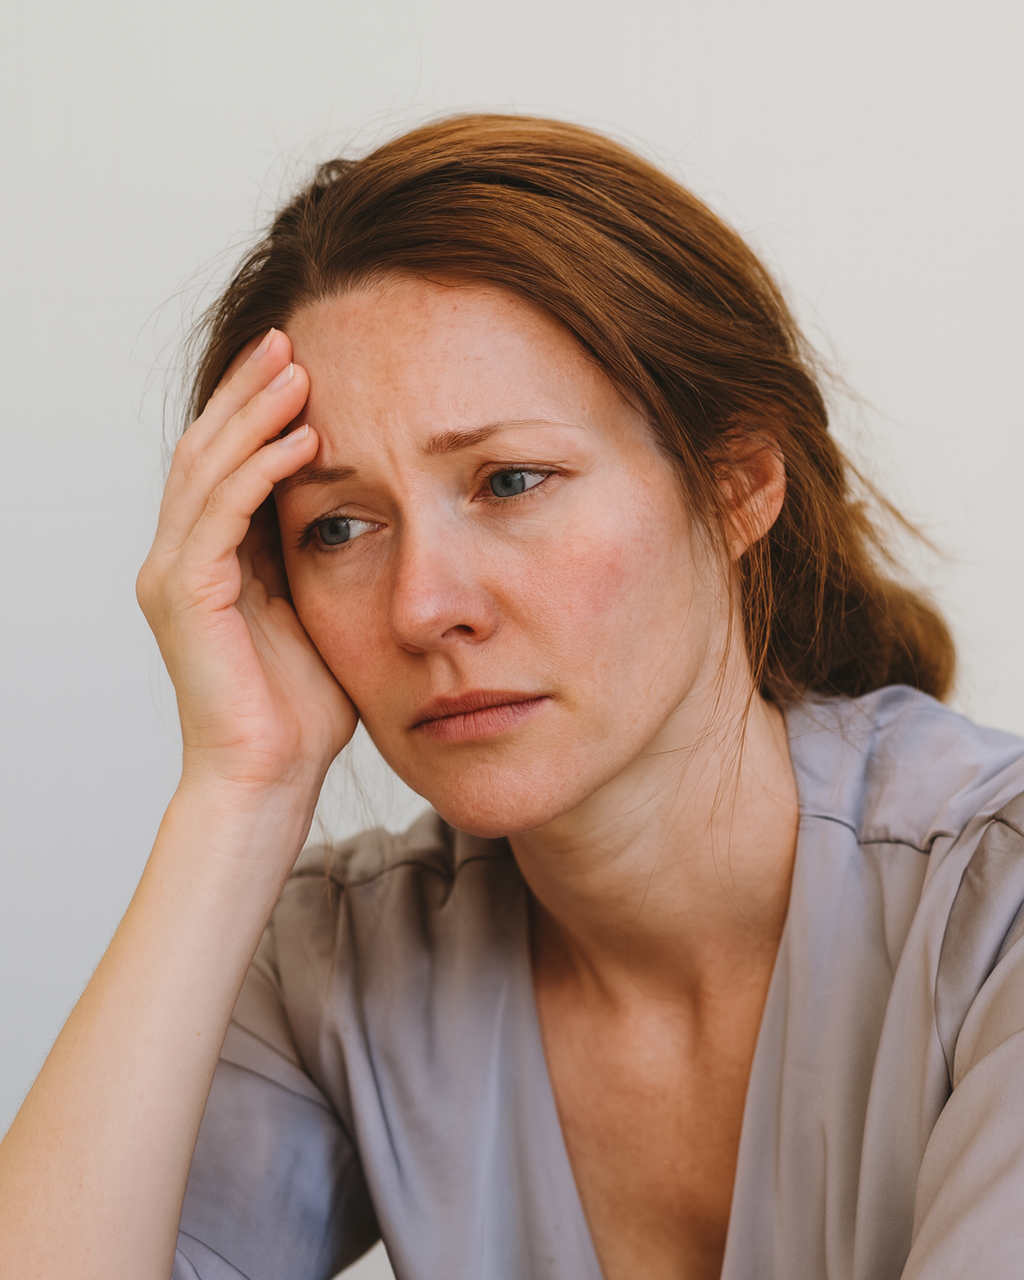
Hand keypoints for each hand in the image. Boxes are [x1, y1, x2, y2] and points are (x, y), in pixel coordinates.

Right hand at [136, 329, 356, 800]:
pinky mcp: (186, 595)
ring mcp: (175, 574)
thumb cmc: (300, 708)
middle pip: (207, 449)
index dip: (256, 409)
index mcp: (210, 560)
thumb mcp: (316, 613)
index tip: (301, 363)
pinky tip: (303, 437)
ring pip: (209, 468)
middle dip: (248, 390)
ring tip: (297, 366)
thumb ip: (315, 560)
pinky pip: (223, 513)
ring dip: (255, 413)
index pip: (226, 462)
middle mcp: (180, 558)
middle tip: (291, 337)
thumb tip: (352, 510)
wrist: (269, 776)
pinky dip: (261, 469)